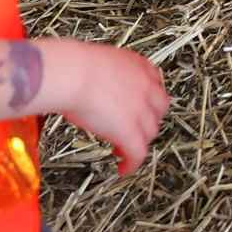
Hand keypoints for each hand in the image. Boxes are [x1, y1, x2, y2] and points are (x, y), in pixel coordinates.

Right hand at [47, 40, 170, 175]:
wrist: (73, 74)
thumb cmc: (74, 66)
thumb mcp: (98, 62)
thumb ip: (106, 74)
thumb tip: (91, 82)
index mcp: (139, 66)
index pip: (155, 84)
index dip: (147, 99)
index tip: (138, 106)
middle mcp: (146, 87)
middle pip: (158, 109)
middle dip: (148, 120)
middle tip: (133, 128)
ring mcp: (141, 110)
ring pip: (150, 132)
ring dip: (139, 142)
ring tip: (123, 149)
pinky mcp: (131, 132)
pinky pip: (138, 153)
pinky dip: (132, 163)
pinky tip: (123, 168)